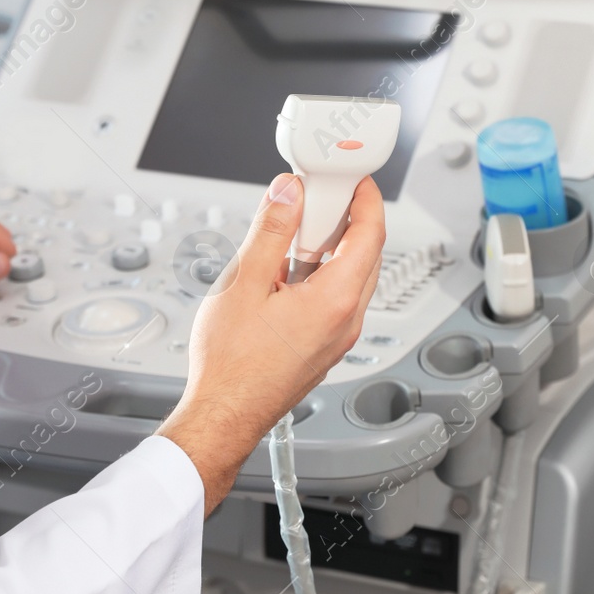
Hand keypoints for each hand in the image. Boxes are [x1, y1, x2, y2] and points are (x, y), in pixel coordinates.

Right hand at [157, 172, 385, 512]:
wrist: (223, 415)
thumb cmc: (230, 364)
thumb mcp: (244, 282)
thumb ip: (271, 230)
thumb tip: (289, 192)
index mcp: (335, 300)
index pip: (371, 234)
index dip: (367, 198)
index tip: (355, 178)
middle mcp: (346, 320)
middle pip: (367, 254)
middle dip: (349, 219)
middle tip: (321, 196)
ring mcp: (337, 337)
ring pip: (351, 277)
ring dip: (331, 248)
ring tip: (295, 233)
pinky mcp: (323, 347)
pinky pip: (336, 299)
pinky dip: (321, 274)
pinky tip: (286, 272)